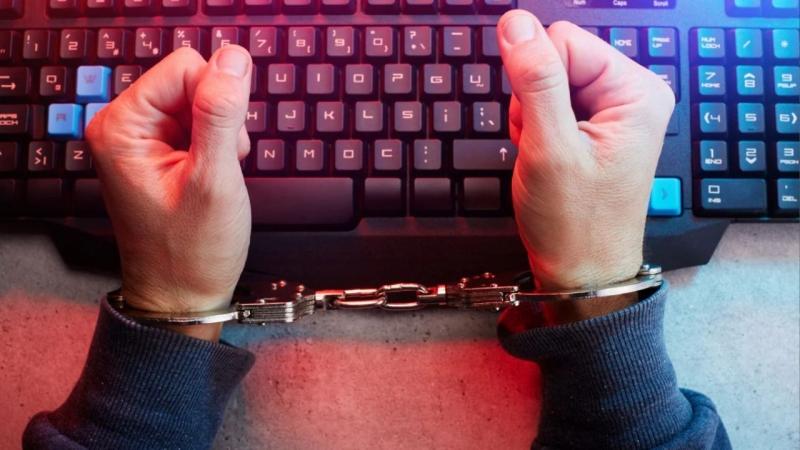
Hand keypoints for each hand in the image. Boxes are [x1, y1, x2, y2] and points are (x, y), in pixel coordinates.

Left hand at [87, 46, 252, 335]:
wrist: (182, 295)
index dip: (218, 100)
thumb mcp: (213, 181)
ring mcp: (144, 138)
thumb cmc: (190, 252)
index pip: (185, 67)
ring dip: (222, 133)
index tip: (220, 145)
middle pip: (193, 80)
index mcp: (122, 127)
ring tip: (216, 174)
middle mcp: (126, 125)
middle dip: (220, 118)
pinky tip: (215, 174)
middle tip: (218, 164)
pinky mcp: (162, 149)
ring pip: (204, 100)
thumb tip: (232, 60)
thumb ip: (221, 115)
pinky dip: (219, 144)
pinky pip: (202, 121)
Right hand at [497, 11, 674, 289]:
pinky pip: (547, 106)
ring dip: (531, 120)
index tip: (540, 126)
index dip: (535, 80)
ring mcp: (610, 112)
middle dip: (533, 102)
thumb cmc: (575, 224)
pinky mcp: (592, 128)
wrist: (580, 273)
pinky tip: (546, 159)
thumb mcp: (550, 148)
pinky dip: (535, 131)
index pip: (563, 40)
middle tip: (543, 147)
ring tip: (546, 158)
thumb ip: (534, 80)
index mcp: (635, 91)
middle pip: (554, 60)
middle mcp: (629, 95)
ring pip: (543, 84)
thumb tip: (517, 24)